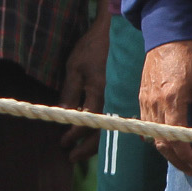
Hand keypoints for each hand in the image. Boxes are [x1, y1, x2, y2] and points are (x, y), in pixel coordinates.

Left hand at [59, 19, 110, 162]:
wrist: (117, 33)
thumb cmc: (92, 48)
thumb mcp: (75, 68)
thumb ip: (70, 92)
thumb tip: (64, 114)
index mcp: (100, 93)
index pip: (87, 123)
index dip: (74, 136)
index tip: (64, 144)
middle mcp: (114, 100)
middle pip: (102, 132)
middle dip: (86, 148)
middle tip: (72, 158)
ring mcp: (123, 98)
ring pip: (112, 127)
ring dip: (97, 142)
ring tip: (82, 151)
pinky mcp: (127, 95)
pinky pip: (118, 117)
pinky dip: (108, 129)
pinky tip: (99, 135)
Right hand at [139, 40, 191, 171]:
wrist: (166, 36)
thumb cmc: (190, 56)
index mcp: (172, 98)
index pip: (175, 136)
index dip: (185, 154)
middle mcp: (155, 102)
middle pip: (161, 141)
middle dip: (175, 158)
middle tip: (190, 168)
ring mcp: (145, 100)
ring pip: (151, 135)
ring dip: (166, 150)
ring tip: (181, 157)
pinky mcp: (141, 97)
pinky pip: (146, 123)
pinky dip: (156, 136)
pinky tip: (167, 140)